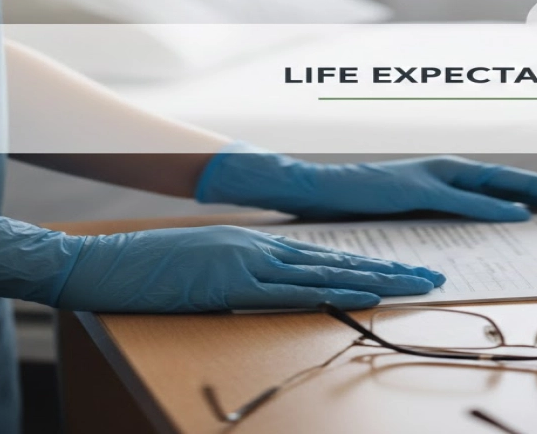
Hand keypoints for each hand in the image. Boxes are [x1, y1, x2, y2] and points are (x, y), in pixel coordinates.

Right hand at [54, 225, 444, 311]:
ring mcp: (250, 262)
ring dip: (376, 279)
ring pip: (327, 271)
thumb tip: (274, 290)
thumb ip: (244, 275)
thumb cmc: (151, 269)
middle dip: (390, 269)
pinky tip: (362, 293)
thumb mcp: (207, 267)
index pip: (326, 255)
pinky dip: (331, 291)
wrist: (105, 263)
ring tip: (416, 286)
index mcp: (258, 243)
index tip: (403, 270)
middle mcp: (263, 247)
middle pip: (340, 259)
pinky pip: (293, 290)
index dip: (368, 263)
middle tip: (431, 275)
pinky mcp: (233, 281)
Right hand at [196, 145, 536, 221]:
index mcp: (463, 175)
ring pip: (505, 184)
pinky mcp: (415, 188)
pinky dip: (490, 207)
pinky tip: (518, 217)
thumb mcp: (425, 212)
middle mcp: (459, 169)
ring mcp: (439, 175)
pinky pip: (460, 199)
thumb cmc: (372, 202)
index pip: (523, 186)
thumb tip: (508, 225)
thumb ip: (464, 214)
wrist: (318, 187)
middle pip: (527, 181)